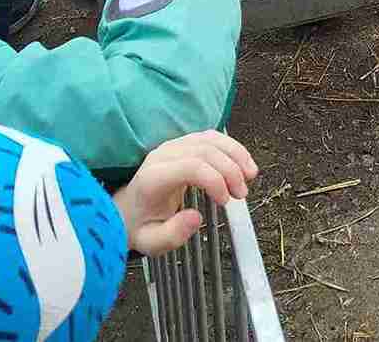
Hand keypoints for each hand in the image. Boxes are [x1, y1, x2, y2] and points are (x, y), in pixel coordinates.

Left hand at [113, 131, 258, 255]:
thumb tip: (196, 218)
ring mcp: (173, 146)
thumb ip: (172, 235)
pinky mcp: (183, 144)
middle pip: (205, 151)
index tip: (226, 202)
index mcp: (154, 178)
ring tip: (250, 175)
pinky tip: (243, 162)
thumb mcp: (151, 242)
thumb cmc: (141, 226)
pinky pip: (211, 137)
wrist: (128, 211)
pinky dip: (231, 147)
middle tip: (242, 194)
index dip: (215, 180)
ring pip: (211, 139)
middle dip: (230, 170)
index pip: (192, 166)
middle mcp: (163, 155)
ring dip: (235, 154)